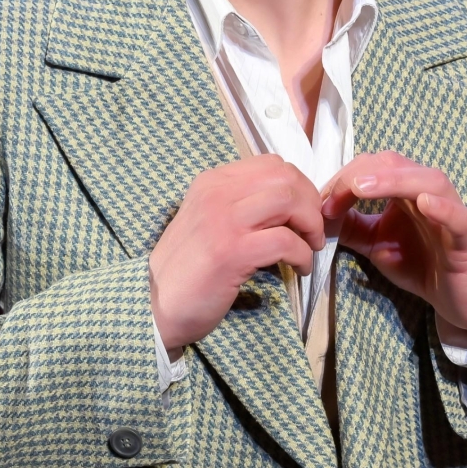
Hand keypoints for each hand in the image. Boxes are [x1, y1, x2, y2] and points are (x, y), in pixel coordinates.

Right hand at [149, 154, 324, 356]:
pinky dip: (302, 255)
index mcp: (211, 182)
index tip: (304, 213)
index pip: (271, 164)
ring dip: (310, 226)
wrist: (154, 303)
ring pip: (288, 201)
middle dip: (310, 204)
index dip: (299, 186)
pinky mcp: (231, 252)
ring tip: (309, 248)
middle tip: (312, 232)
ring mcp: (223, 221)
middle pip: (285, 177)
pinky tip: (298, 269)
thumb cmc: (185, 267)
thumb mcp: (206, 222)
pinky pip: (285, 242)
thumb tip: (288, 206)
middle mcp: (216, 193)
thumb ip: (238, 206)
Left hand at [320, 151, 466, 339]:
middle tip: (332, 196)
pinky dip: (443, 208)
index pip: (371, 167)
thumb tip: (316, 215)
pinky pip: (460, 217)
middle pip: (394, 163)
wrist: (458, 300)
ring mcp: (450, 212)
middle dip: (359, 174)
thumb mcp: (374, 243)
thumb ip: (349, 227)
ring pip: (429, 180)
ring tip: (362, 187)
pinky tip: (424, 203)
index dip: (343, 179)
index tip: (321, 203)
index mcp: (404, 190)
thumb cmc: (419, 264)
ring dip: (393, 180)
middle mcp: (427, 192)